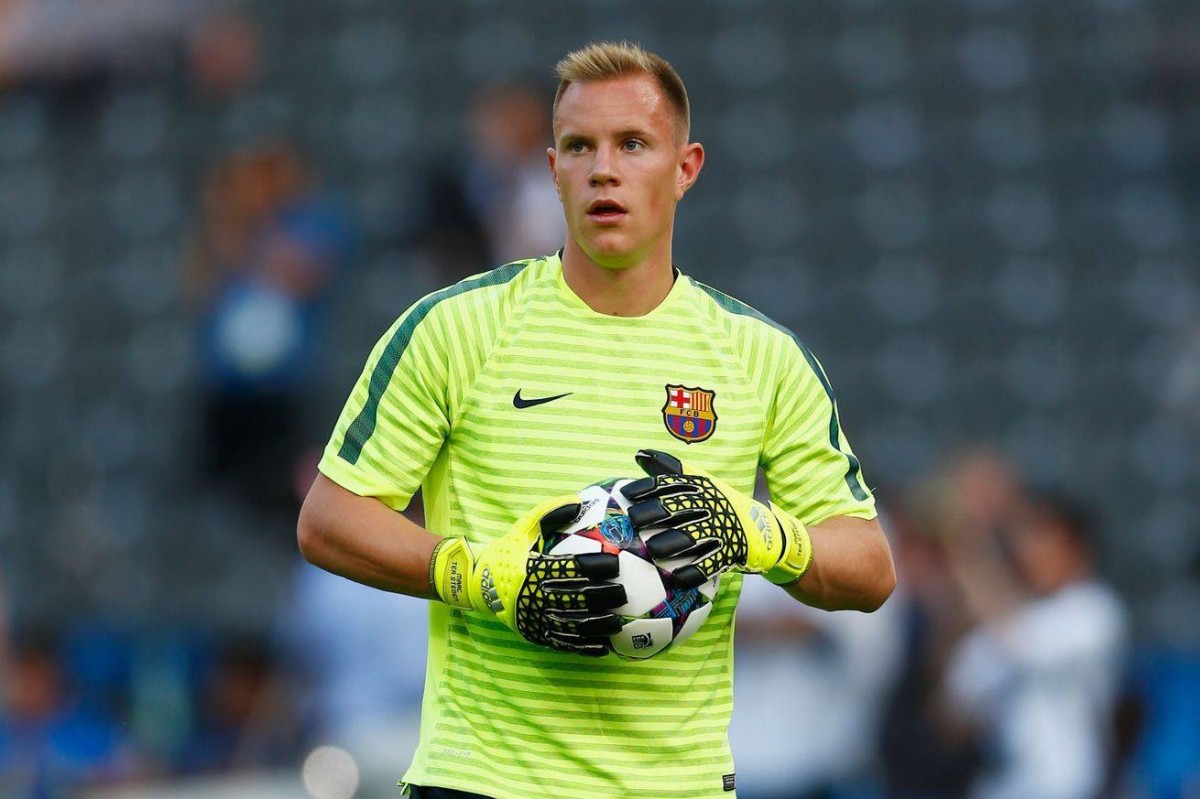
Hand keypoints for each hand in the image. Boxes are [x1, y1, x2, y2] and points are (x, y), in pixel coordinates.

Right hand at [431, 498, 626, 655]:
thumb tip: (578, 501)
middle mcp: (533, 595)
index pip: (570, 568)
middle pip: (576, 597)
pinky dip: (584, 647)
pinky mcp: (534, 634)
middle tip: (623, 593)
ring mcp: (534, 618)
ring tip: (617, 622)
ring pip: (572, 624)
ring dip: (598, 625)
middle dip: (603, 596)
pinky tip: (603, 647)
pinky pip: (563, 643)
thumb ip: (550, 513)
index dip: (595, 567)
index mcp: (532, 568)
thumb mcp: (522, 528)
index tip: (615, 564)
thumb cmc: (505, 553)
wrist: (476, 583)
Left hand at [620, 449, 812, 587]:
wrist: (763, 528)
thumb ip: (670, 469)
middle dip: (654, 513)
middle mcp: (710, 505)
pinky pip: (710, 563)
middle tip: (633, 521)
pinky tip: (677, 577)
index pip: (671, 483)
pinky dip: (693, 572)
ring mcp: (721, 528)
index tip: (627, 493)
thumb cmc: (719, 504)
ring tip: (653, 550)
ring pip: (692, 536)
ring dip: (671, 543)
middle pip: (678, 507)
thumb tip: (640, 453)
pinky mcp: (730, 551)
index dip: (647, 487)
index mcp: (701, 487)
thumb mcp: (700, 482)